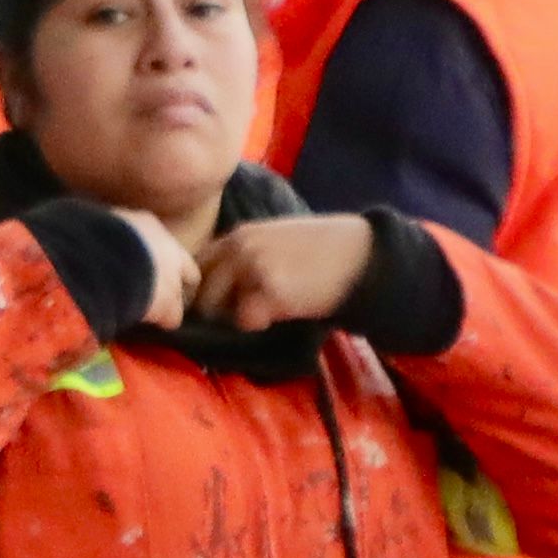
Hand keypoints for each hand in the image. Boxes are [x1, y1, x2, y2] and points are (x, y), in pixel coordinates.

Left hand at [192, 214, 375, 339]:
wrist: (358, 256)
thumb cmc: (322, 251)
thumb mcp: (275, 240)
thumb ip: (244, 254)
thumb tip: (218, 285)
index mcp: (240, 233)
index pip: (198, 264)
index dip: (203, 288)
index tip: (218, 302)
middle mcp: (240, 247)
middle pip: (202, 291)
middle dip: (215, 309)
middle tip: (243, 314)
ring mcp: (252, 268)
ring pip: (217, 308)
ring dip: (235, 316)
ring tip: (267, 309)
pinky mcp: (269, 292)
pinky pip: (245, 321)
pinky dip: (259, 323)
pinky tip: (282, 312)